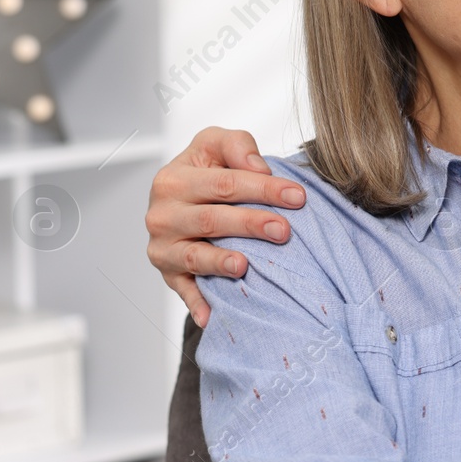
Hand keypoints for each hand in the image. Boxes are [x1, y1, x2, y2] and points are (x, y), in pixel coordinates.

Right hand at [145, 127, 305, 325]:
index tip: (297, 196)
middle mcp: (163, 214)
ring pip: (195, 257)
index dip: (263, 188)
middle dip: (250, 224)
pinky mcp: (168, 274)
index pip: (225, 183)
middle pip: (212, 220)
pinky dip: (197, 305)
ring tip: (245, 266)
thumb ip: (237, 146)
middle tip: (284, 230)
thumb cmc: (205, 170)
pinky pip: (184, 291)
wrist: (179, 199)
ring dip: (220, 263)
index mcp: (174, 179)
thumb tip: (259, 168)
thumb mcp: (216, 145)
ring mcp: (163, 247)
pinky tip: (213, 316)